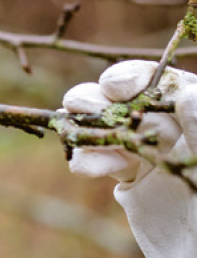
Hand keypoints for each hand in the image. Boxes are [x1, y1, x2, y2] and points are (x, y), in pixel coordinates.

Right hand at [62, 60, 196, 181]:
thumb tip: (187, 93)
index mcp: (195, 119)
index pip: (165, 83)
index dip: (135, 77)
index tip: (113, 87)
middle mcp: (175, 131)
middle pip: (129, 101)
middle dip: (100, 101)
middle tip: (77, 106)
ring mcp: (152, 154)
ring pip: (110, 128)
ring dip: (87, 128)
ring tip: (74, 135)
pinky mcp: (133, 180)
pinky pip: (103, 161)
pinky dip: (86, 160)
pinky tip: (84, 167)